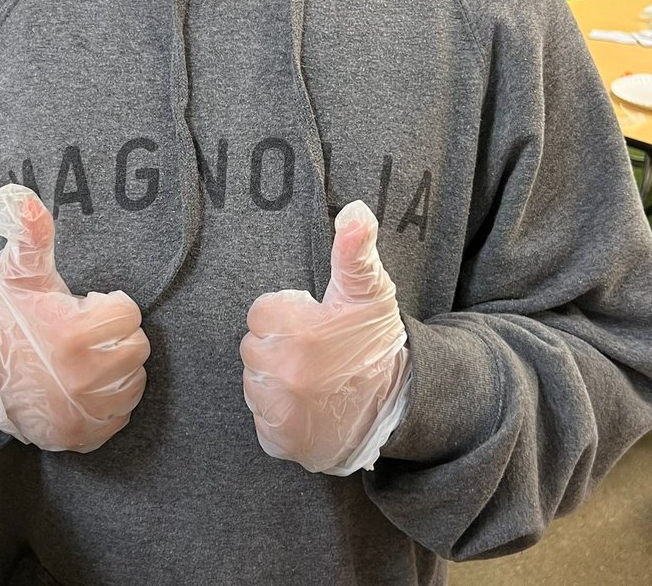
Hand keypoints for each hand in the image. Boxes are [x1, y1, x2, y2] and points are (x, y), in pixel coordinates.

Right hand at [0, 184, 149, 452]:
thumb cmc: (5, 318)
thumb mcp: (17, 272)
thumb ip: (30, 234)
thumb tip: (19, 196)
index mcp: (75, 335)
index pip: (129, 314)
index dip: (107, 307)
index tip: (83, 309)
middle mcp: (84, 380)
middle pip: (136, 348)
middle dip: (115, 336)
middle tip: (83, 334)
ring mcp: (84, 413)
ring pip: (134, 380)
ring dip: (116, 367)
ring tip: (83, 358)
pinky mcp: (83, 437)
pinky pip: (122, 414)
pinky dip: (108, 400)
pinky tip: (83, 385)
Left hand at [240, 200, 410, 474]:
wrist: (397, 405)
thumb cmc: (376, 342)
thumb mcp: (369, 290)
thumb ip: (354, 249)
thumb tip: (354, 210)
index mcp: (301, 332)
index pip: (260, 312)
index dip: (287, 314)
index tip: (312, 323)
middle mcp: (286, 374)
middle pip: (253, 347)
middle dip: (278, 344)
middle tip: (314, 351)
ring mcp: (282, 412)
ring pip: (254, 382)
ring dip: (275, 378)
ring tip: (312, 378)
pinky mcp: (281, 441)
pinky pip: (260, 417)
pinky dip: (278, 413)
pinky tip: (307, 405)